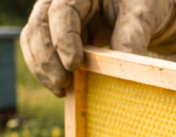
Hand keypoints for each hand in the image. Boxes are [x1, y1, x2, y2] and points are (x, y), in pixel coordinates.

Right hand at [21, 0, 175, 96]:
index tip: (74, 64)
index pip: (61, 10)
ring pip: (32, 39)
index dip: (63, 38)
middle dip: (48, 57)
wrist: (141, 12)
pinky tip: (62, 88)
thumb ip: (131, 38)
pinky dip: (45, 71)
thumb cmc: (143, 6)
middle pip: (39, 24)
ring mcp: (53, 16)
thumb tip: (120, 72)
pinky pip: (38, 51)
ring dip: (42, 67)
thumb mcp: (142, 16)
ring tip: (62, 90)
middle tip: (63, 83)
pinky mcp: (54, 34)